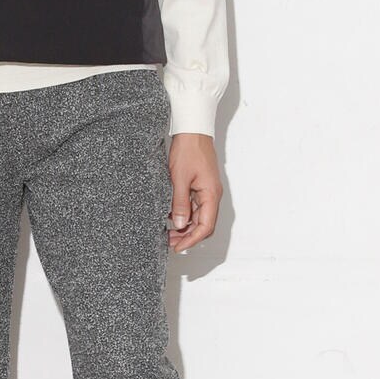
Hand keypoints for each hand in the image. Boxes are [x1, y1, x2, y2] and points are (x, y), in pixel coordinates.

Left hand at [166, 133, 222, 251]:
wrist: (192, 131)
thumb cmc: (189, 150)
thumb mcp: (179, 178)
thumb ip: (179, 203)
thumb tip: (178, 224)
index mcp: (211, 195)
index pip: (205, 226)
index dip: (192, 240)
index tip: (178, 247)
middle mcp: (212, 195)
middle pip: (203, 224)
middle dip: (188, 236)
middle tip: (170, 243)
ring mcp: (206, 191)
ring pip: (198, 217)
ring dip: (185, 227)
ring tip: (168, 233)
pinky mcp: (200, 187)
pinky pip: (194, 207)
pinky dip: (184, 214)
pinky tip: (170, 217)